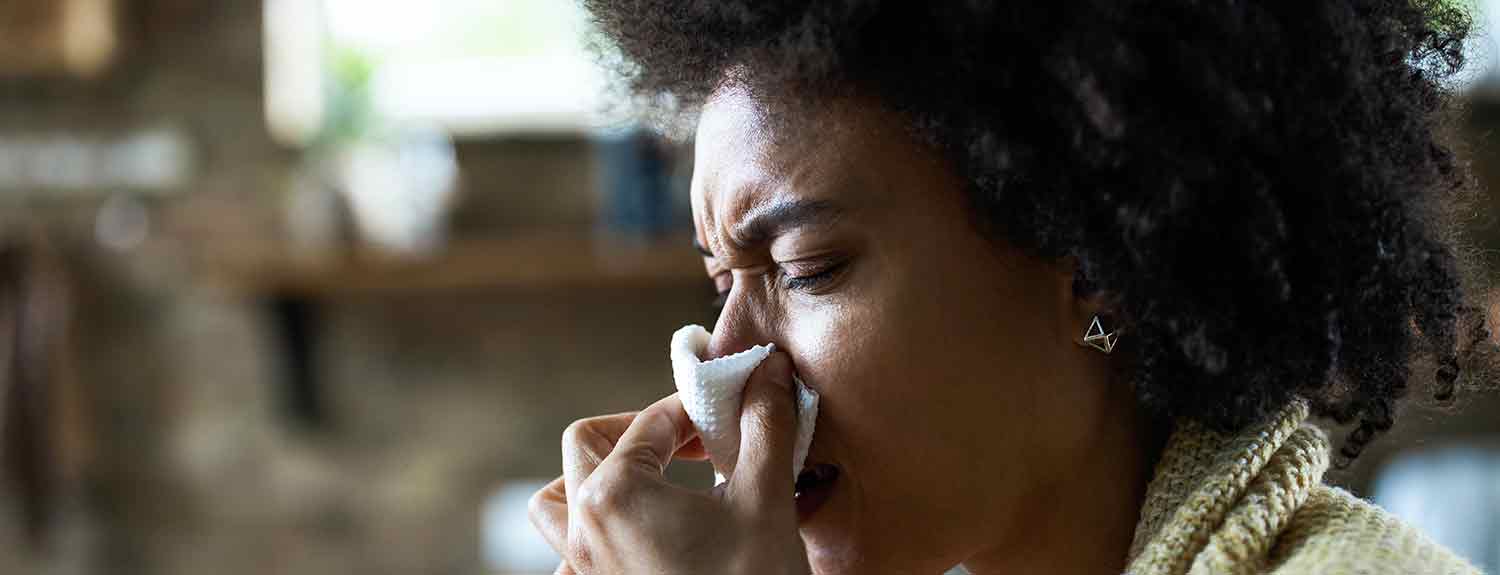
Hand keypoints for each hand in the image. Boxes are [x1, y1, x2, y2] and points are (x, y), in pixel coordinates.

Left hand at [528, 352, 810, 574]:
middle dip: (636, 431)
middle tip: (691, 440)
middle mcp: (584, 529)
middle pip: (583, 446)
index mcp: (614, 494)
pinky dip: (591, 537)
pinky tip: (637, 539)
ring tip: (651, 480)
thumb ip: (765, 425)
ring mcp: (584, 570)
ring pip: (556, 503)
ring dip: (593, 479)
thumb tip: (767, 369)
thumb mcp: (766, 498)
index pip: (649, 422)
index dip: (694, 407)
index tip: (731, 407)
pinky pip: (568, 559)